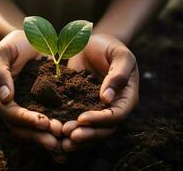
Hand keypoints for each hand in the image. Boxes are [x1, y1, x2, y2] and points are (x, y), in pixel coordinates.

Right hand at [0, 30, 62, 153]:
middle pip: (22, 129)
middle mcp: (10, 108)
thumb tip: (4, 98)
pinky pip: (45, 123)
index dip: (26, 120)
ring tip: (65, 144)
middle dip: (39, 136)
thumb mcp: (2, 53)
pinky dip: (54, 132)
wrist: (28, 41)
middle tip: (57, 141)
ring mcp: (24, 110)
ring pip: (33, 131)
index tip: (44, 123)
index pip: (10, 114)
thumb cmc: (13, 45)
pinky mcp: (38, 108)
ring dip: (48, 138)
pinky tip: (68, 137)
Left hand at [61, 33, 138, 151]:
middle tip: (69, 135)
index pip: (116, 115)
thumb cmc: (109, 47)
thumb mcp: (120, 55)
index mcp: (126, 97)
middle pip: (104, 129)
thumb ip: (118, 75)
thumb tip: (107, 99)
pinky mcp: (82, 106)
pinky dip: (69, 127)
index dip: (100, 120)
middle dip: (87, 134)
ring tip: (61, 139)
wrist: (92, 44)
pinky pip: (77, 121)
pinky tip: (56, 131)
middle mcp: (113, 107)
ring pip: (91, 130)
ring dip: (78, 137)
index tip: (82, 118)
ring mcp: (97, 109)